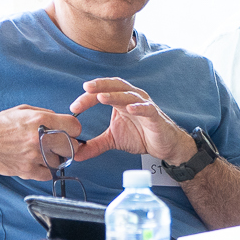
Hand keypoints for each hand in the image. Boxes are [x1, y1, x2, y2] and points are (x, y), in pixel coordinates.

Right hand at [0, 105, 84, 179]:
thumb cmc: (0, 125)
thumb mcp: (23, 110)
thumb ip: (45, 114)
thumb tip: (62, 121)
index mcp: (40, 120)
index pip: (74, 127)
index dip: (74, 129)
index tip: (70, 131)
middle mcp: (39, 138)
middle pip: (71, 146)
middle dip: (68, 145)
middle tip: (59, 144)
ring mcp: (34, 156)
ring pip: (60, 161)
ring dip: (55, 158)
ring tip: (43, 152)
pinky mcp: (27, 170)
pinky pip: (47, 174)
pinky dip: (45, 170)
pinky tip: (37, 162)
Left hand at [69, 78, 194, 165]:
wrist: (164, 145)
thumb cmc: (142, 136)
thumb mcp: (113, 140)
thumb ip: (96, 144)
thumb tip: (77, 153)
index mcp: (120, 101)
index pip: (102, 92)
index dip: (88, 97)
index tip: (74, 106)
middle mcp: (132, 98)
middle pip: (115, 86)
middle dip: (100, 86)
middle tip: (86, 89)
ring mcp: (144, 105)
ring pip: (129, 95)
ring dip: (115, 95)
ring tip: (101, 97)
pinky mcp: (155, 116)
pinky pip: (147, 109)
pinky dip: (139, 108)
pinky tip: (130, 109)